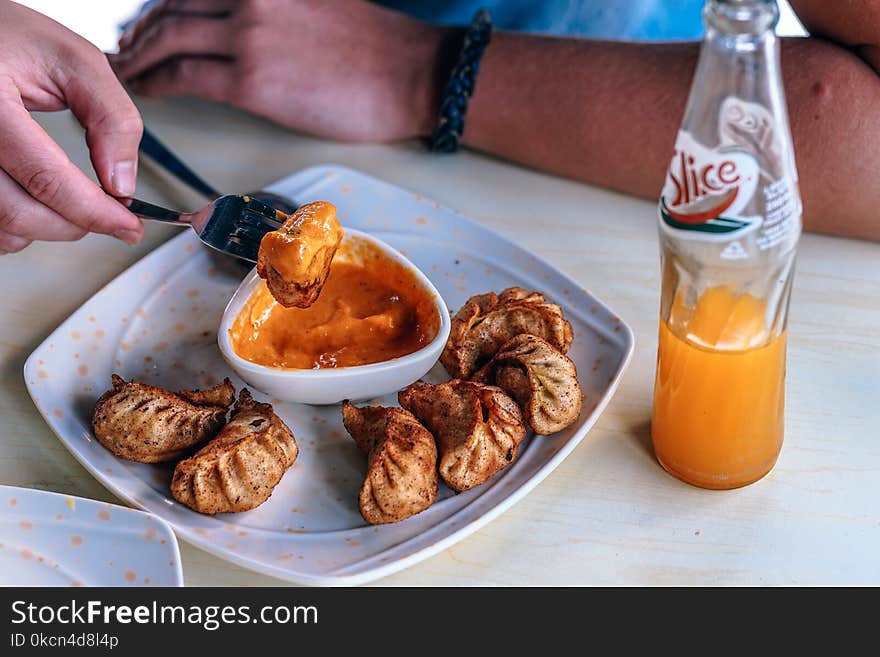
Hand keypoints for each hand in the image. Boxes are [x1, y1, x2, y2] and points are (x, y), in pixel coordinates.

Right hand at [0, 1, 143, 253]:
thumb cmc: (11, 38)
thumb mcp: (75, 60)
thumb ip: (111, 118)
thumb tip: (123, 183)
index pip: (46, 178)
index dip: (94, 212)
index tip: (129, 225)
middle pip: (19, 213)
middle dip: (75, 225)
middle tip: (109, 218)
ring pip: (0, 225)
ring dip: (45, 230)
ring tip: (73, 208)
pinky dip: (16, 227)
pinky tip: (37, 208)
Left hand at [111, 0, 443, 141]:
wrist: (410, 75)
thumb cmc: (376, 48)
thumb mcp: (318, 4)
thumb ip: (275, 7)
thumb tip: (242, 24)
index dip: (159, 5)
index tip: (146, 22)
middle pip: (172, 6)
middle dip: (143, 30)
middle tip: (130, 49)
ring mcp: (249, 34)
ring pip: (169, 39)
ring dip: (141, 57)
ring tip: (130, 72)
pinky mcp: (252, 80)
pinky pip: (184, 78)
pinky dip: (157, 83)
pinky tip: (148, 91)